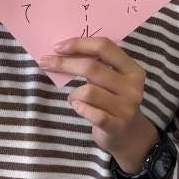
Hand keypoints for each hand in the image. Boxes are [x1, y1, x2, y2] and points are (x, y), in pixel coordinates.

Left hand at [39, 37, 156, 169]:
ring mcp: (126, 107)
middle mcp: (132, 87)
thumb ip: (97, 65)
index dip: (79, 43)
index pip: (105, 47)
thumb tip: (64, 50)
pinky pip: (89, 112)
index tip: (58, 46)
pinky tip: (78, 107)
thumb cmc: (113, 101)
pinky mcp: (116, 125)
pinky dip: (79, 107)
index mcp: (132, 70)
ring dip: (74, 94)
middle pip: (92, 68)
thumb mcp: (113, 80)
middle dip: (64, 64)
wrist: (128, 135)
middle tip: (46, 62)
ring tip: (74, 98)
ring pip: (88, 92)